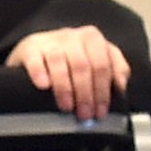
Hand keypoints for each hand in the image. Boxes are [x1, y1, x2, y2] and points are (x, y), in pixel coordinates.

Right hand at [8, 25, 130, 122]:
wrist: (35, 48)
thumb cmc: (69, 58)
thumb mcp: (95, 58)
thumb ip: (114, 68)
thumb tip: (121, 85)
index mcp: (92, 38)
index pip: (102, 65)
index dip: (103, 91)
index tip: (100, 112)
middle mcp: (71, 36)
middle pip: (82, 65)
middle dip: (85, 94)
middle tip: (84, 114)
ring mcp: (50, 41)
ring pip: (59, 62)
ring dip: (65, 88)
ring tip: (66, 107)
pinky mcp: (29, 48)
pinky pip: (35, 60)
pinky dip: (40, 74)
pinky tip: (43, 87)